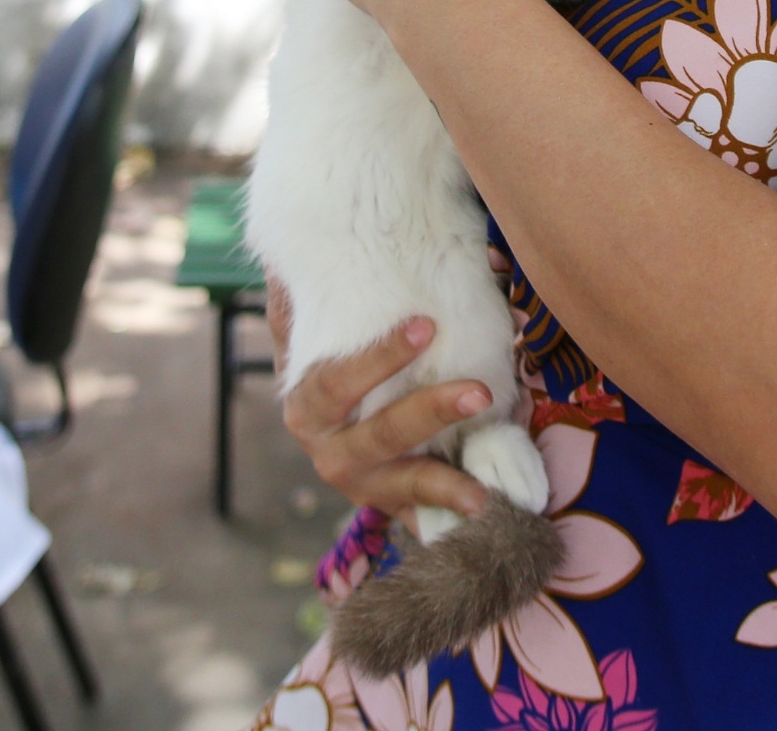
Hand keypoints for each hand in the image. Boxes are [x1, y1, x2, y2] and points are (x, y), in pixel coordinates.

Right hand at [279, 313, 494, 523]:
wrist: (335, 430)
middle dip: (429, 413)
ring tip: (481, 492)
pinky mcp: (394, 507)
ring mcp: (364, 485)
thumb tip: (288, 257)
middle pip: (380, 435)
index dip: (379, 357)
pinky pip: (423, 518)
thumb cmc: (331, 365)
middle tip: (477, 391)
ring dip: (444, 484)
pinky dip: (451, 520)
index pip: (337, 380)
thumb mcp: (309, 332)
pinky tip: (487, 514)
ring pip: (404, 484)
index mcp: (309, 405)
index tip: (426, 326)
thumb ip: (299, 299)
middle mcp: (330, 452)